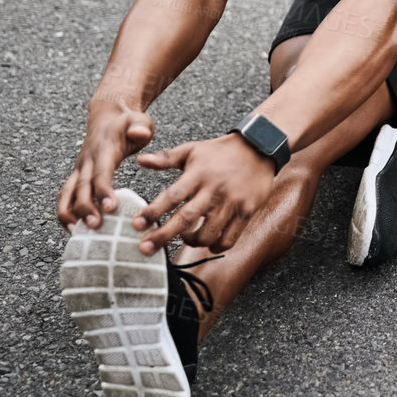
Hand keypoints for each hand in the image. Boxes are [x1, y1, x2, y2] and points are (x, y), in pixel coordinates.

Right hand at [58, 100, 155, 229]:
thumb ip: (142, 126)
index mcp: (102, 151)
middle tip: (95, 227)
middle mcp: (86, 162)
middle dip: (85, 208)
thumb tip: (141, 133)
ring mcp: (79, 170)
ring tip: (78, 234)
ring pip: (66, 194)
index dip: (103, 190)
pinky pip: (66, 196)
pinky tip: (74, 230)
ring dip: (69, 214)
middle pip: (81, 187)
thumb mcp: (140, 119)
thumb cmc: (127, 122)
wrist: (107, 115)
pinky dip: (66, 213)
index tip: (110, 207)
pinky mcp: (77, 176)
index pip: (101, 173)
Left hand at [131, 132, 276, 254]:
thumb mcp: (192, 149)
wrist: (259, 147)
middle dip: (163, 236)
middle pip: (186, 219)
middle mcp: (214, 190)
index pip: (172, 196)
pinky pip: (229, 238)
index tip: (136, 225)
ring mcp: (232, 203)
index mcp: (198, 174)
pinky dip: (215, 246)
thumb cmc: (221, 151)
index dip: (153, 211)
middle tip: (145, 249)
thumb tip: (140, 161)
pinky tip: (208, 242)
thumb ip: (166, 158)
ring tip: (185, 238)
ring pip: (208, 233)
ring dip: (191, 241)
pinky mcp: (247, 212)